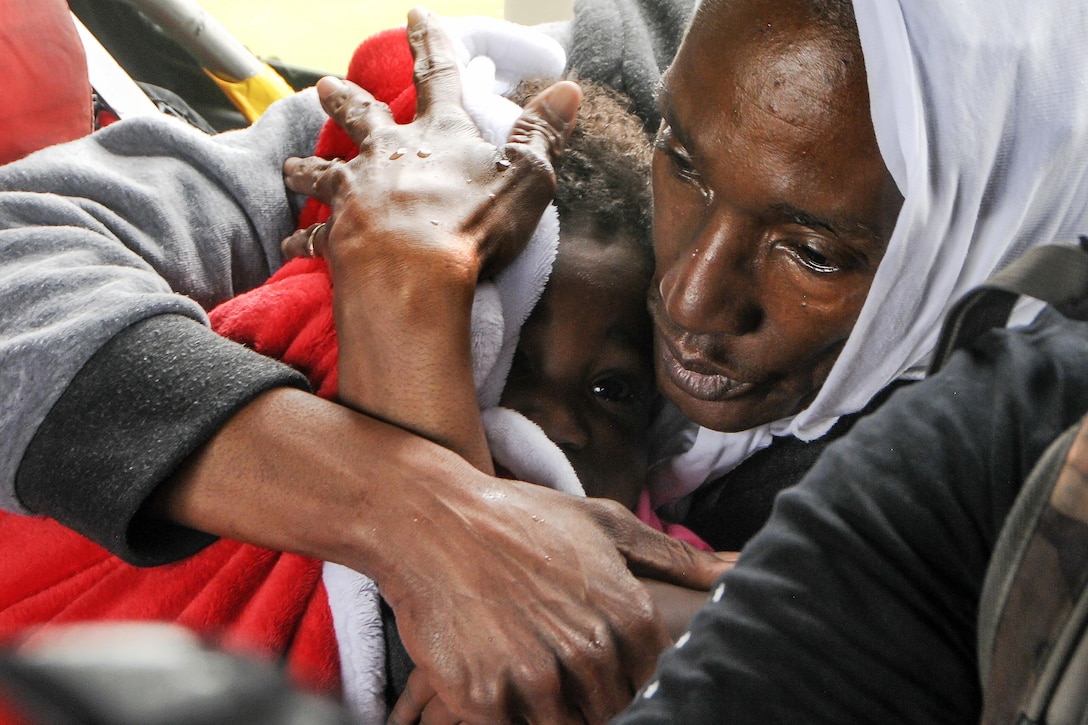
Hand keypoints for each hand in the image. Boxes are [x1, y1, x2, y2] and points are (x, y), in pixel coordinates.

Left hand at [282, 8, 580, 288]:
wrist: (413, 275)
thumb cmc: (472, 226)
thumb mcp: (526, 177)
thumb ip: (542, 134)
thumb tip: (569, 90)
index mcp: (437, 136)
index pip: (437, 77)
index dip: (431, 45)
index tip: (416, 16)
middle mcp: (389, 154)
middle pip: (363, 117)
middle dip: (346, 99)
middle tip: (325, 85)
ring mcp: (357, 192)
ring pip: (326, 171)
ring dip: (308, 167)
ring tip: (291, 165)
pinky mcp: (338, 234)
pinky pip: (315, 234)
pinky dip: (303, 237)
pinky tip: (290, 242)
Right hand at [370, 478, 732, 723]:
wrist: (431, 521)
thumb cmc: (520, 519)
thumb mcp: (602, 522)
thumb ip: (672, 555)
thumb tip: (733, 571)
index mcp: (625, 613)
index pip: (655, 680)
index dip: (636, 680)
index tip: (611, 670)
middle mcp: (586, 650)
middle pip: (611, 710)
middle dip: (592, 699)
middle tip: (561, 669)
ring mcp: (535, 678)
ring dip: (553, 710)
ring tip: (529, 669)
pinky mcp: (485, 698)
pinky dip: (512, 717)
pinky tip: (501, 679)